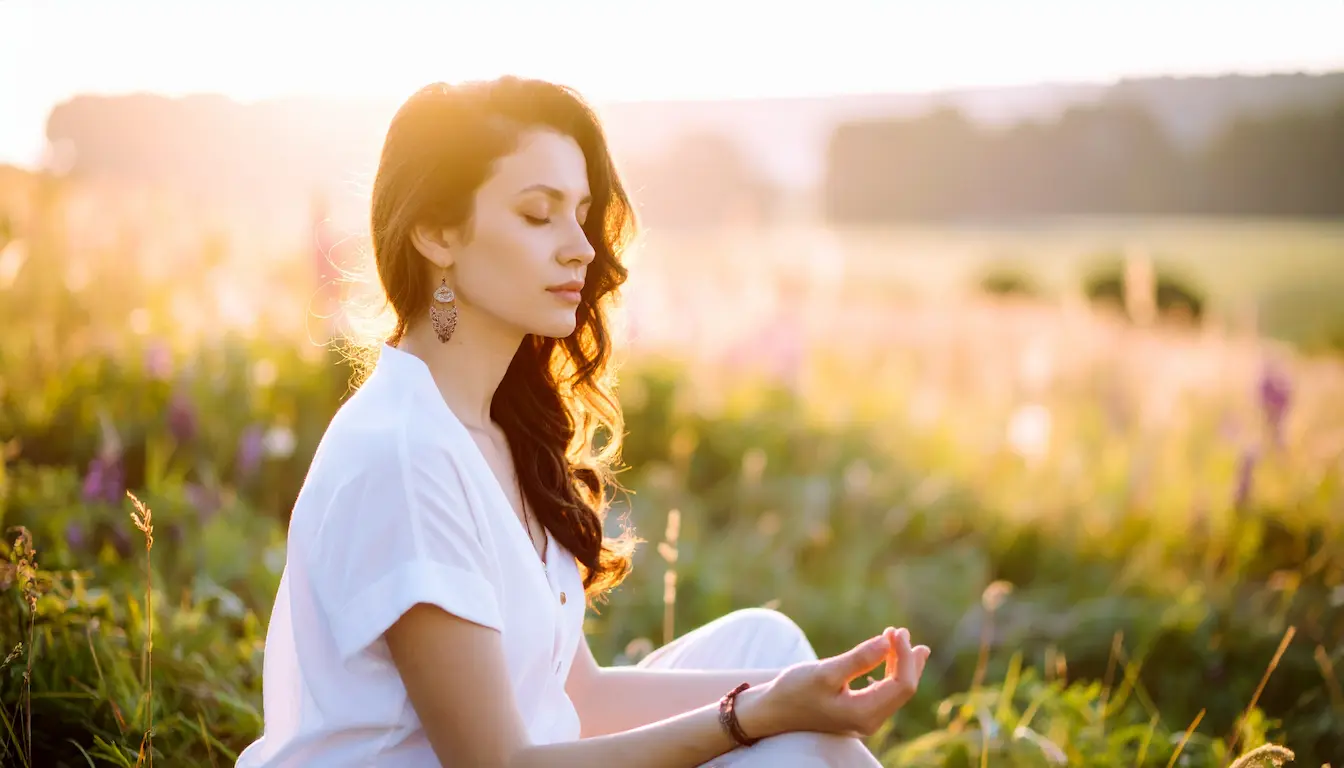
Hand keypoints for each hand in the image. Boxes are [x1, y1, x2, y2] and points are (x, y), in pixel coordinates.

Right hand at [738, 627, 929, 739]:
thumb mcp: (826, 672)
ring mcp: (864, 718)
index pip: (901, 685)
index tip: (896, 631)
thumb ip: (859, 659)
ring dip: (899, 664)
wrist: (772, 710)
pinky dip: (888, 672)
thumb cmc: (794, 690)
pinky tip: (888, 658)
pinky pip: (883, 692)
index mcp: (864, 713)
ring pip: (895, 691)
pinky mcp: (857, 712)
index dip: (905, 656)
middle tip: (902, 631)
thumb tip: (888, 641)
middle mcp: (869, 721)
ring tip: (901, 639)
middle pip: (903, 689)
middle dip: (907, 659)